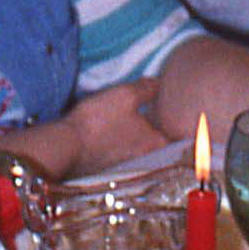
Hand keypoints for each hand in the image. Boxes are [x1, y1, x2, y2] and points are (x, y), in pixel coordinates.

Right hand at [58, 79, 173, 172]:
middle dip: (160, 127)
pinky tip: (115, 128)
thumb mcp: (126, 95)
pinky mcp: (109, 166)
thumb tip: (158, 83)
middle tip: (159, 109)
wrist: (65, 146)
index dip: (182, 122)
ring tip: (136, 116)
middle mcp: (146, 159)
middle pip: (160, 140)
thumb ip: (147, 88)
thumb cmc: (99, 121)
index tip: (183, 110)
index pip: (180, 135)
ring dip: (140, 133)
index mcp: (156, 143)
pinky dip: (123, 139)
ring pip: (141, 145)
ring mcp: (127, 165)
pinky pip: (123, 150)